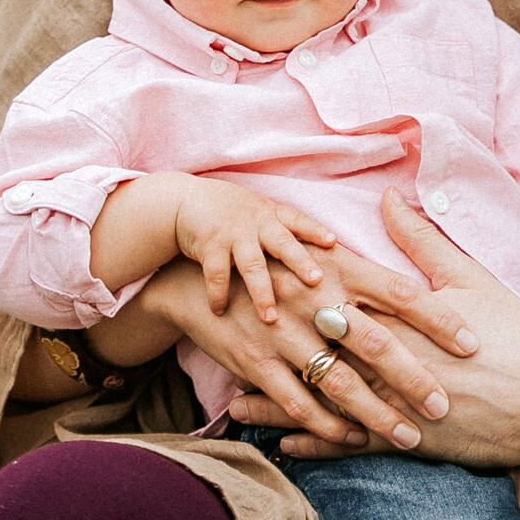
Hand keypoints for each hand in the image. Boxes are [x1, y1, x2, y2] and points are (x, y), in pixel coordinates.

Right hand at [143, 245, 476, 450]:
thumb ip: (366, 264)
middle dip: (414, 377)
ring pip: (339, 380)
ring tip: (411, 437)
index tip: (474, 343)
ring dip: (376, 413)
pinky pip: (297, 400)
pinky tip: (353, 440)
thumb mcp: (318, 249)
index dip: (439, 317)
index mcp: (338, 266)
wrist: (197, 273)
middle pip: (375, 340)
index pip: (400, 292)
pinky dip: (325, 424)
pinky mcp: (257, 361)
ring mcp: (284, 332)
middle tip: (446, 406)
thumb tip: (419, 271)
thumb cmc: (272, 262)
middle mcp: (315, 297)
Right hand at [171, 177, 336, 322]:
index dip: (315, 230)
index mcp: (271, 215)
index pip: (298, 221)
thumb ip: (284, 233)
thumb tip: (322, 262)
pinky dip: (218, 293)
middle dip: (300, 261)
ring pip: (251, 265)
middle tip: (316, 281)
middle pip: (282, 243)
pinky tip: (219, 311)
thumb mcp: (260, 214)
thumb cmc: (232, 214)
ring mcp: (233, 234)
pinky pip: (215, 273)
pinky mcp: (209, 245)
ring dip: (261, 292)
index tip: (333, 242)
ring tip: (270, 317)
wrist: (186, 202)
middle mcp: (255, 223)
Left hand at [232, 193, 519, 468]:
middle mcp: (393, 361)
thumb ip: (423, 242)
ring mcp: (399, 405)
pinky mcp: (412, 442)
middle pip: (318, 351)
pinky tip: (283, 444)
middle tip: (226, 339)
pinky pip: (352, 445)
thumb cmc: (519, 335)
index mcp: (404, 318)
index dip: (292, 292)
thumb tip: (388, 200)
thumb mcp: (472, 279)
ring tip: (234, 402)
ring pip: (325, 402)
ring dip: (280, 402)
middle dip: (271, 346)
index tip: (252, 281)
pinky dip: (316, 444)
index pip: (337, 300)